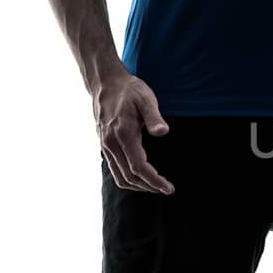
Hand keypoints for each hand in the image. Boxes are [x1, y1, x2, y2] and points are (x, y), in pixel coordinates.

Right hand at [94, 70, 174, 193]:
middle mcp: (111, 143)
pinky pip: (115, 169)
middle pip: (129, 177)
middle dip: (149, 187)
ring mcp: (106, 145)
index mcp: (123, 134)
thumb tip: (163, 132)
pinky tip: (141, 177)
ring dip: (138, 186)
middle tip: (166, 189)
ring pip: (120, 176)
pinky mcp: (104, 145)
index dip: (154, 180)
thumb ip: (154, 117)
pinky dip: (128, 178)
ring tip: (155, 187)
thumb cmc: (130, 90)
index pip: (138, 167)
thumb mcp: (146, 99)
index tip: (168, 188)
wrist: (106, 83)